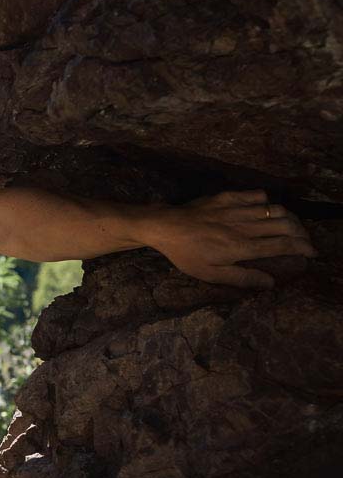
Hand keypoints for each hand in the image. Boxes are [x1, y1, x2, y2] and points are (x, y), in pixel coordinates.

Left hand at [151, 190, 315, 287]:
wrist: (165, 227)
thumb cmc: (186, 254)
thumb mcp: (212, 274)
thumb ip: (243, 278)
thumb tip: (271, 283)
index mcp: (243, 247)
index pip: (284, 245)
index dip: (303, 248)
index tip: (312, 253)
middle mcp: (244, 226)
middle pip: (286, 225)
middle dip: (302, 233)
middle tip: (304, 241)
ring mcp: (236, 209)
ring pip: (274, 209)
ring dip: (289, 217)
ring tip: (292, 226)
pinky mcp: (227, 197)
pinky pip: (256, 195)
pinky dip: (267, 202)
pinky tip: (267, 209)